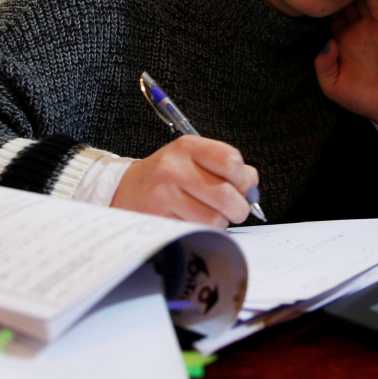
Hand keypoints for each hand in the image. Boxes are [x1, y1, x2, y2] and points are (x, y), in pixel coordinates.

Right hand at [111, 135, 259, 226]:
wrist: (125, 190)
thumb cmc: (168, 176)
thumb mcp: (193, 159)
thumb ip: (226, 167)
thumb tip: (252, 187)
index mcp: (187, 147)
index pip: (230, 160)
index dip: (243, 178)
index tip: (241, 185)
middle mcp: (174, 167)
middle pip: (226, 194)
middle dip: (238, 207)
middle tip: (234, 209)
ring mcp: (164, 195)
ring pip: (214, 218)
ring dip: (220, 222)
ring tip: (209, 215)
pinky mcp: (159, 219)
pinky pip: (197, 231)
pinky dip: (203, 231)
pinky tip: (193, 221)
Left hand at [314, 0, 377, 132]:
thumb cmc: (360, 98)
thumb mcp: (332, 87)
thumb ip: (322, 66)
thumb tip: (327, 41)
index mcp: (340, 43)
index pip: (328, 18)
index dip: (320, 8)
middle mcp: (355, 32)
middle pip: (342, 5)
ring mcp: (371, 29)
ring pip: (359, 2)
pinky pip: (377, 7)